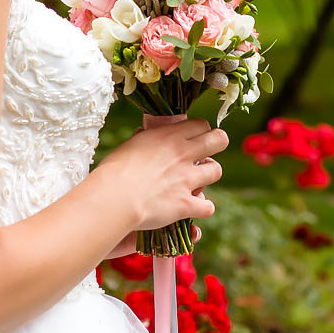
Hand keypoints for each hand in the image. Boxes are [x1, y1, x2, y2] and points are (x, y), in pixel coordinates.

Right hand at [99, 119, 227, 235]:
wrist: (114, 198)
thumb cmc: (114, 170)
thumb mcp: (131, 144)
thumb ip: (147, 139)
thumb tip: (148, 134)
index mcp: (169, 136)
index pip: (201, 123)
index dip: (200, 130)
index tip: (193, 138)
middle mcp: (183, 154)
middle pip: (219, 139)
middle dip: (216, 144)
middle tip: (206, 154)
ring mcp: (188, 179)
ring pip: (217, 171)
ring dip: (208, 175)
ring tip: (197, 181)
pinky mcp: (186, 204)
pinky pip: (208, 206)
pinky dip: (201, 209)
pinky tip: (191, 208)